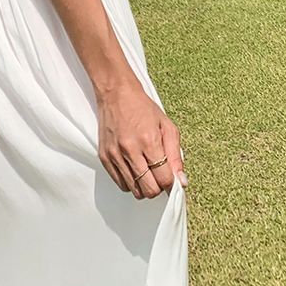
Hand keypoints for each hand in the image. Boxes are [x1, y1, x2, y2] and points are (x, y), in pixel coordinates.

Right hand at [95, 75, 187, 199]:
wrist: (115, 93)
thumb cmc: (142, 108)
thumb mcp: (167, 126)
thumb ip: (176, 156)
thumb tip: (181, 181)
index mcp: (149, 141)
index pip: (164, 179)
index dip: (171, 183)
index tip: (171, 180)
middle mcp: (130, 150)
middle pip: (149, 190)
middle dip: (158, 187)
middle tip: (159, 177)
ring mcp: (115, 155)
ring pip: (135, 191)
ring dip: (144, 186)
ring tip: (146, 171)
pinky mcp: (104, 157)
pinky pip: (121, 184)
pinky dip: (130, 182)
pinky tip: (134, 169)